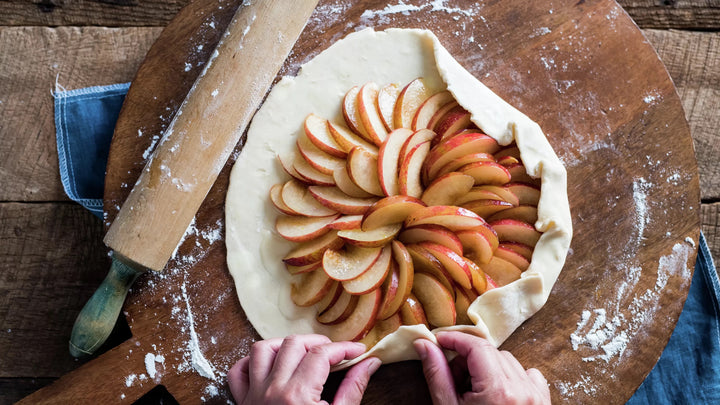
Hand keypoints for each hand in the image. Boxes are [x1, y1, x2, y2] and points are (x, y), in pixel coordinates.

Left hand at [228, 334, 381, 404]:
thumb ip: (353, 389)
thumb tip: (369, 363)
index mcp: (297, 397)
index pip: (322, 355)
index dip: (344, 348)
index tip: (357, 351)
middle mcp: (272, 391)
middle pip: (293, 344)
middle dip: (317, 343)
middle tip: (335, 353)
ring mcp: (254, 396)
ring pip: (262, 350)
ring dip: (284, 346)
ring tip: (303, 353)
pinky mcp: (243, 404)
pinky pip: (238, 372)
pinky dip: (252, 363)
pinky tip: (271, 366)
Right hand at [414, 331, 549, 404]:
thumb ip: (436, 373)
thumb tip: (424, 345)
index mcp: (497, 390)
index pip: (475, 346)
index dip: (454, 339)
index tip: (439, 341)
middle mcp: (521, 390)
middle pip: (490, 352)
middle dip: (468, 358)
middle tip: (454, 378)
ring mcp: (536, 397)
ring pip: (509, 362)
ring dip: (488, 368)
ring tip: (474, 392)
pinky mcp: (543, 403)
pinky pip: (528, 375)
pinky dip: (511, 377)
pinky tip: (497, 395)